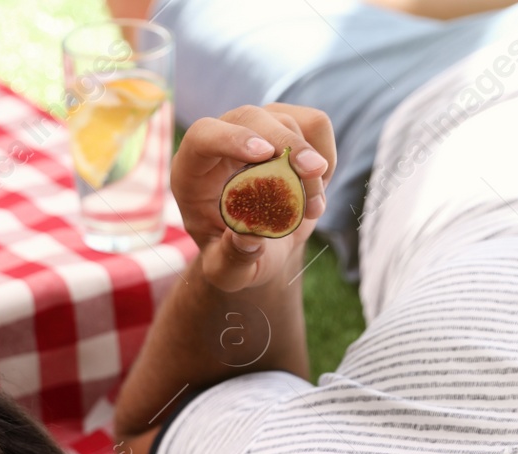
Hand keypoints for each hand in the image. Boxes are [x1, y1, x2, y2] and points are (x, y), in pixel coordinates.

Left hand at [172, 103, 336, 291]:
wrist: (261, 244)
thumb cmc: (235, 255)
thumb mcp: (226, 271)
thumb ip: (232, 260)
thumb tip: (247, 238)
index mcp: (192, 171)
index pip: (203, 137)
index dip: (231, 138)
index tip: (264, 154)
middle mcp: (220, 140)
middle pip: (251, 117)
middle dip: (286, 143)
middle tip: (314, 172)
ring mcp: (254, 127)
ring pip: (288, 122)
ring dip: (309, 168)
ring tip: (313, 211)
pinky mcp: (286, 124)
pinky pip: (315, 125)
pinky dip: (326, 156)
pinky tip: (316, 188)